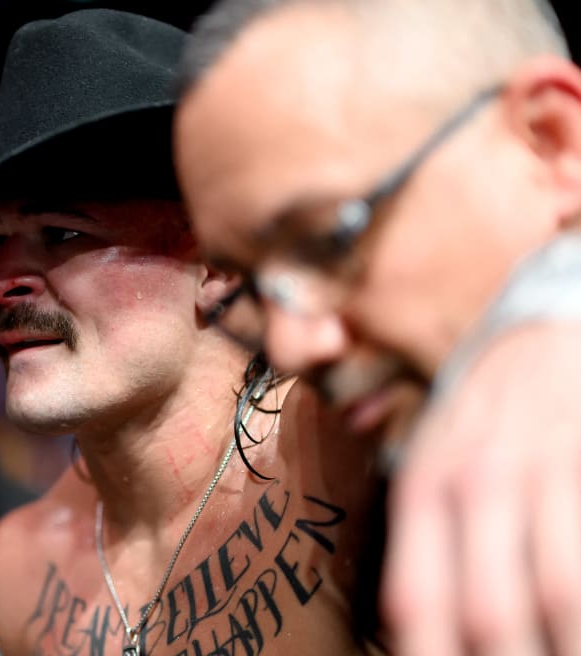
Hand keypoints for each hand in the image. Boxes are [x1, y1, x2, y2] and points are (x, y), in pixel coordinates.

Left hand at [383, 322, 580, 655]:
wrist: (536, 341)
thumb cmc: (475, 425)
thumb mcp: (428, 468)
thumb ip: (422, 543)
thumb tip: (407, 631)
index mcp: (423, 490)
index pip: (416, 597)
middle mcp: (478, 482)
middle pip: (490, 610)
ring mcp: (545, 472)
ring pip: (559, 592)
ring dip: (566, 646)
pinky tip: (577, 629)